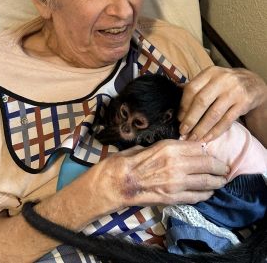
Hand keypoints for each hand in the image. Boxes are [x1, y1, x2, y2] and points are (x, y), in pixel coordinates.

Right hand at [102, 140, 227, 206]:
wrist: (118, 182)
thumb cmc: (128, 161)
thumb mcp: (149, 146)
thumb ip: (168, 148)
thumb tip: (182, 148)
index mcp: (169, 147)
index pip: (199, 148)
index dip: (209, 152)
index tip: (214, 154)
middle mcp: (176, 163)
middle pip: (207, 164)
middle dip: (219, 167)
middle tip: (224, 168)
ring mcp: (176, 182)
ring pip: (206, 181)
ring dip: (217, 181)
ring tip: (221, 181)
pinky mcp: (173, 198)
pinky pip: (197, 196)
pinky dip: (206, 194)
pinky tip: (209, 192)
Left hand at [178, 66, 266, 141]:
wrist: (253, 84)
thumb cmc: (225, 84)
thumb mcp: (211, 79)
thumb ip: (195, 87)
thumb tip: (174, 94)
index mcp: (210, 72)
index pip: (192, 89)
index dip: (183, 106)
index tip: (178, 119)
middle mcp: (222, 79)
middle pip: (201, 102)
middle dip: (190, 119)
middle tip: (183, 131)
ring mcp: (234, 91)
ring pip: (214, 114)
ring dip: (201, 128)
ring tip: (193, 138)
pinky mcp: (243, 103)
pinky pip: (226, 121)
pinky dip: (215, 131)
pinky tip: (207, 138)